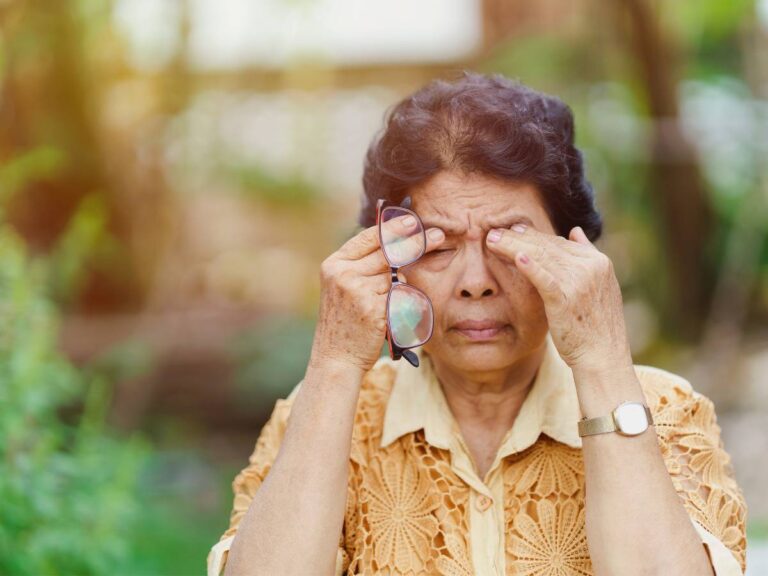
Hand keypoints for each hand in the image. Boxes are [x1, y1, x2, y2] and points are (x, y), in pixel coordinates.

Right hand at [309, 217, 444, 374]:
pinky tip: (388, 318)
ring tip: (382, 308)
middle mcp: (343, 273)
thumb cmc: (345, 324)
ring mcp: (357, 290)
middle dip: (416, 243)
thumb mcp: (343, 288)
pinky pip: (400, 297)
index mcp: (334, 264)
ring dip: (400, 288)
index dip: (393, 228)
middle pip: (388, 252)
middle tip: (438, 235)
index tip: (413, 221)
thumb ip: (362, 266)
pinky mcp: (373, 307)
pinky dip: (402, 305)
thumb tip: (394, 241)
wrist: (336, 359)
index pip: (368, 237)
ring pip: (396, 277)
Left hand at [485, 223, 631, 372]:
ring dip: (513, 246)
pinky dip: (530, 267)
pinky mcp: (565, 299)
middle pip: (547, 245)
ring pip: (540, 257)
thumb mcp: (600, 285)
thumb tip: (575, 231)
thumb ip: (587, 256)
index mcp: (599, 262)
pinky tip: (514, 258)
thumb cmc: (596, 325)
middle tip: (494, 231)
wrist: (604, 356)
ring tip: (492, 240)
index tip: (513, 230)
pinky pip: (544, 278)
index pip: (559, 242)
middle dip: (518, 237)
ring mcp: (578, 282)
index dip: (534, 235)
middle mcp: (590, 267)